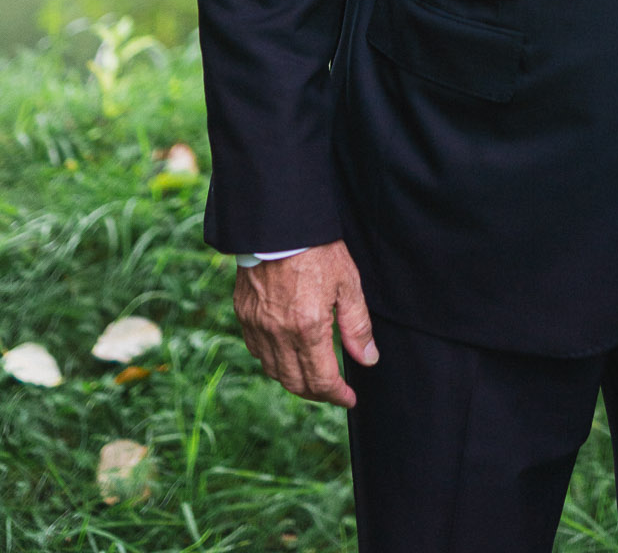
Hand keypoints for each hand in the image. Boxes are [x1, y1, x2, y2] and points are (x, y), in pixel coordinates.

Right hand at [234, 241, 377, 407]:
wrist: (279, 224)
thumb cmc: (318, 249)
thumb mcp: (348, 283)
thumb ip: (356, 325)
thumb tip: (367, 359)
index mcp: (307, 328)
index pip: (321, 380)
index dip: (337, 395)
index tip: (350, 398)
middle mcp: (278, 334)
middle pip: (295, 383)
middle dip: (317, 393)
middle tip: (333, 390)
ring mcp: (257, 326)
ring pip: (274, 371)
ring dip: (294, 380)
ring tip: (313, 375)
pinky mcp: (244, 315)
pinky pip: (257, 351)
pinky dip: (273, 360)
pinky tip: (287, 353)